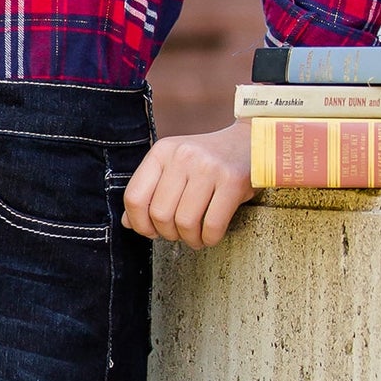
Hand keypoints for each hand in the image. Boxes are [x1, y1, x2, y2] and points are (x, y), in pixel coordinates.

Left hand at [122, 120, 252, 249]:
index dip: (139, 223)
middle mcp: (182, 156)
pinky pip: (212, 224)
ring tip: (195, 237)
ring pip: (185, 222)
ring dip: (189, 239)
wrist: (251, 141)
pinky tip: (210, 236)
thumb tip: (128, 223)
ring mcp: (208, 167)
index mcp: (162, 151)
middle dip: (167, 234)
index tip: (151, 231)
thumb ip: (150, 191)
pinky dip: (209, 238)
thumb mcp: (174, 166)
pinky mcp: (232, 180)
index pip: (134, 197)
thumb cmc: (208, 160)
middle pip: (159, 214)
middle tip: (178, 234)